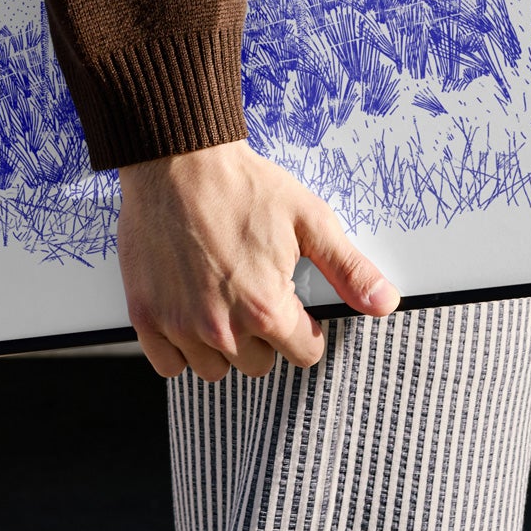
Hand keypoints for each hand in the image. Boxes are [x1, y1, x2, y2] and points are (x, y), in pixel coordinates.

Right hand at [117, 141, 397, 380]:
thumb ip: (348, 269)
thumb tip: (386, 303)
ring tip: (224, 296)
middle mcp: (220, 327)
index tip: (296, 303)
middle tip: (256, 290)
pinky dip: (181, 347)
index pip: (304, 353)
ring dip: (223, 343)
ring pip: (214, 368)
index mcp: (264, 308)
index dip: (307, 328)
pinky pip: (170, 364)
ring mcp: (179, 325)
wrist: (178, 161)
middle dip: (264, 335)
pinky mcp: (145, 317)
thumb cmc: (243, 186)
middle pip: (258, 364)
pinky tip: (191, 309)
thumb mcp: (309, 220)